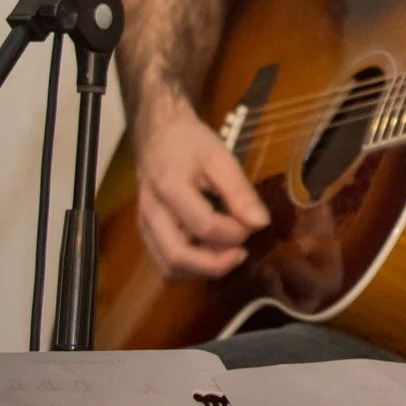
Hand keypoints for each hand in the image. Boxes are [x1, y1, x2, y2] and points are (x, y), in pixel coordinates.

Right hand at [133, 103, 270, 278]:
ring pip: (168, 266)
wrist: (159, 136)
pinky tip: (211, 253)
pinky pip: (165, 262)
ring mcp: (144, 226)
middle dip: (214, 264)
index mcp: (170, 188)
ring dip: (202, 269)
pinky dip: (190, 266)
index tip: (254, 224)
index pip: (204, 225)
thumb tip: (261, 223)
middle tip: (242, 253)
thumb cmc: (191, 144)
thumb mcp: (221, 158)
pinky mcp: (146, 233)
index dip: (234, 232)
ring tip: (229, 253)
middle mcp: (151, 213)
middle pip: (177, 256)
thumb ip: (240, 191)